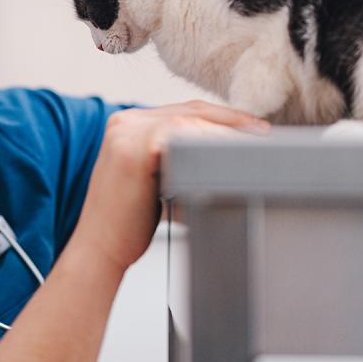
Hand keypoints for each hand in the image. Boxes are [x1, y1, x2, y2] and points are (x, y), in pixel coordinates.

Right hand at [70, 101, 268, 273]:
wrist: (100, 250)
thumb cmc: (128, 225)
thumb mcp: (154, 181)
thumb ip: (178, 160)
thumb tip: (225, 158)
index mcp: (129, 125)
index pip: (184, 111)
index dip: (221, 118)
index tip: (250, 130)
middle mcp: (126, 121)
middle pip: (191, 110)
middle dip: (232, 121)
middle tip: (262, 135)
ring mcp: (128, 132)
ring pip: (192, 121)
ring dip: (227, 134)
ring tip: (253, 149)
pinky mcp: (135, 149)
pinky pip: (184, 137)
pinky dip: (212, 146)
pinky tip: (231, 160)